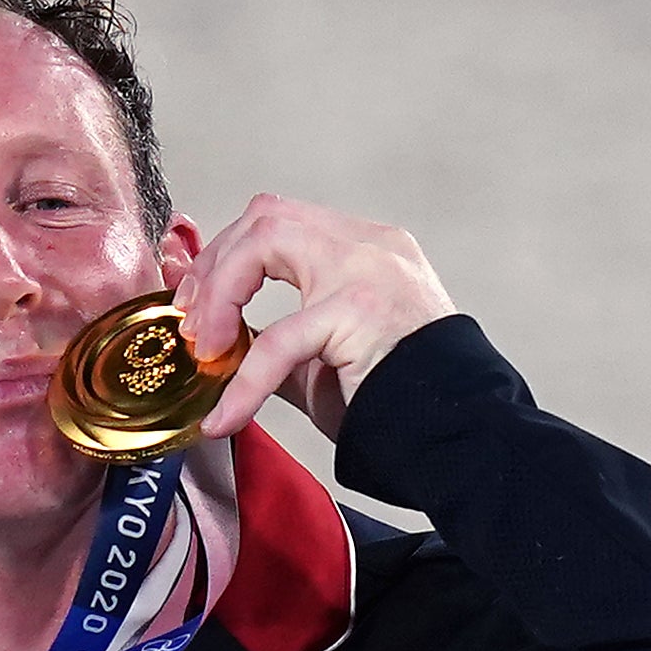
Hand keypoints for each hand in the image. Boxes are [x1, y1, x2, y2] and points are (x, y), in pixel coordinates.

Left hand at [173, 197, 458, 444]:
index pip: (279, 221)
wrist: (458, 436)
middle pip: (267, 215)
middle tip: (193, 327)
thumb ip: (270, 347)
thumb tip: (214, 349)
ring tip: (205, 353)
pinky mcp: (361, 313)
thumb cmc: (395, 403)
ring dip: (221, 295)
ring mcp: (369, 271)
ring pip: (267, 240)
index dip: (225, 256)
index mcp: (365, 249)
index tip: (196, 305)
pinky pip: (279, 340)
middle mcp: (369, 245)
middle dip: (214, 267)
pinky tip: (225, 415)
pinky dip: (243, 382)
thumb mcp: (322, 365)